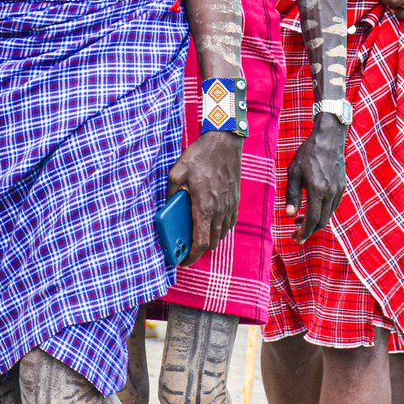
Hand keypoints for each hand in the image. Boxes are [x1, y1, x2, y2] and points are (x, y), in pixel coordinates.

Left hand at [167, 130, 241, 263]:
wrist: (225, 142)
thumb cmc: (201, 156)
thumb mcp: (177, 171)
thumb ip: (171, 192)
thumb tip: (168, 206)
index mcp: (204, 207)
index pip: (201, 242)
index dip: (191, 256)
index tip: (183, 261)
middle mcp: (220, 211)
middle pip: (212, 242)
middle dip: (198, 249)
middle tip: (186, 248)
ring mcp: (230, 206)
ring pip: (222, 234)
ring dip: (210, 239)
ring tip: (197, 236)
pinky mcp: (235, 200)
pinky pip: (229, 223)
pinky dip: (220, 229)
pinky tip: (210, 222)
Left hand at [282, 115, 346, 241]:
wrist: (329, 138)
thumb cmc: (308, 153)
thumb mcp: (294, 171)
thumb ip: (292, 194)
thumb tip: (288, 214)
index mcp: (317, 190)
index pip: (312, 219)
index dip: (304, 232)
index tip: (296, 238)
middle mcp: (330, 193)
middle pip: (322, 221)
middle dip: (309, 231)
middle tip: (296, 233)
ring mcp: (338, 190)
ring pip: (329, 215)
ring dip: (315, 221)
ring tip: (300, 219)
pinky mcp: (342, 186)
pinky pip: (333, 206)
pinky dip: (323, 212)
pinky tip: (313, 208)